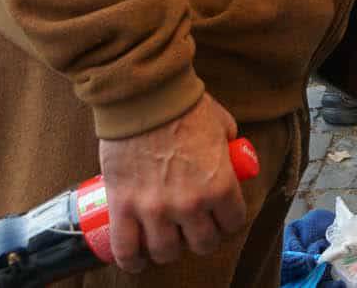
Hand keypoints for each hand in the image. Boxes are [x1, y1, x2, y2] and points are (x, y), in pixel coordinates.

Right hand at [96, 92, 248, 271]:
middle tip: (193, 229)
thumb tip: (232, 152)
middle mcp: (190, 204)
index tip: (220, 218)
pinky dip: (132, 260)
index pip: (233, 224)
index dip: (228, 221)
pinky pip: (126, 249)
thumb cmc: (185, 106)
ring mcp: (155, 208)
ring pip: (165, 252)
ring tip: (164, 241)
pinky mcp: (123, 206)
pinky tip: (137, 258)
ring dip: (167, 250)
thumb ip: (229, 144)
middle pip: (202, 244)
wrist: (145, 95)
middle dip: (200, 239)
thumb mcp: (222, 124)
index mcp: (220, 186)